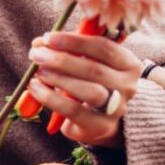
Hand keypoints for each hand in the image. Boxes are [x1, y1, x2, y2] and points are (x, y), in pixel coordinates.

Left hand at [25, 31, 143, 148]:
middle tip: (37, 54)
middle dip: (61, 60)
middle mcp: (128, 86)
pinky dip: (50, 97)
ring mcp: (117, 108)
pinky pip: (73, 110)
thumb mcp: (84, 63)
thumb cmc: (89, 84)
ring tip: (38, 72)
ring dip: (58, 78)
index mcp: (128, 64)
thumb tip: (39, 44)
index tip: (49, 38)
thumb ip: (67, 51)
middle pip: (95, 70)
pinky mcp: (100, 126)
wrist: (100, 119)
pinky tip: (35, 88)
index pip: (104, 47)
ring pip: (89, 91)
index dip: (74, 41)